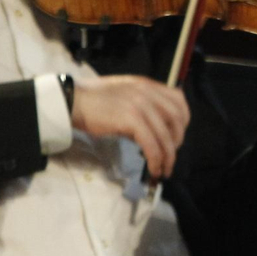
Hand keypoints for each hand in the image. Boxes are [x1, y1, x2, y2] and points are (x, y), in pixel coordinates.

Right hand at [71, 74, 189, 179]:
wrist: (73, 101)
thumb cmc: (96, 101)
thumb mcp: (126, 94)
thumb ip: (143, 104)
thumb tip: (156, 128)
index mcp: (148, 85)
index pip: (179, 100)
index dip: (183, 120)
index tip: (176, 135)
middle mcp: (148, 93)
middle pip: (177, 120)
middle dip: (177, 141)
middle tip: (169, 155)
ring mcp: (141, 106)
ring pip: (165, 136)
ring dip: (168, 157)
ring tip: (164, 170)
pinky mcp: (131, 120)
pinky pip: (151, 144)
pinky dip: (156, 160)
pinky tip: (153, 169)